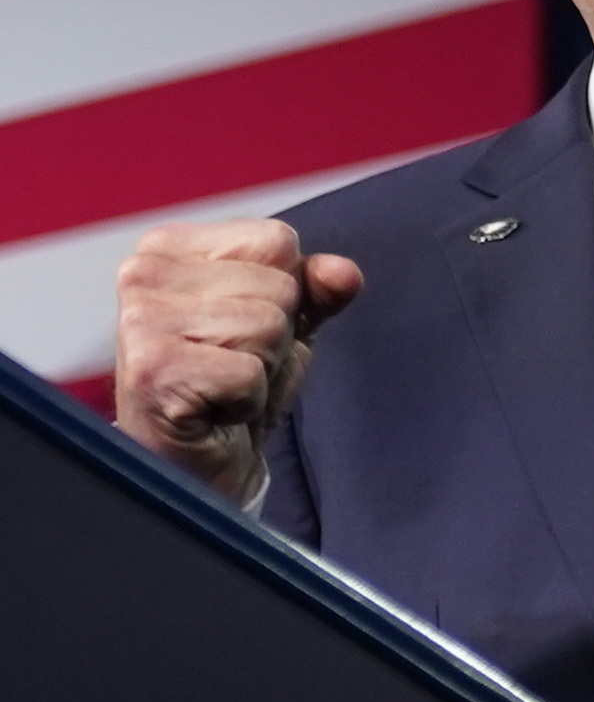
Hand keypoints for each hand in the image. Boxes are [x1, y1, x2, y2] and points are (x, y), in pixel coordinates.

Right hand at [114, 220, 363, 503]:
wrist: (198, 462)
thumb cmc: (231, 386)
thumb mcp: (286, 327)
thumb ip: (318, 290)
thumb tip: (343, 273)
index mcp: (169, 246)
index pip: (277, 240)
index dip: (284, 294)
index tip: (242, 329)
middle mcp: (143, 273)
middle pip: (278, 286)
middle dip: (273, 336)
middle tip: (230, 365)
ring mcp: (141, 321)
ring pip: (267, 326)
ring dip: (261, 369)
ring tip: (222, 385)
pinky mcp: (153, 370)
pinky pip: (249, 372)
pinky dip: (247, 400)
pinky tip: (214, 408)